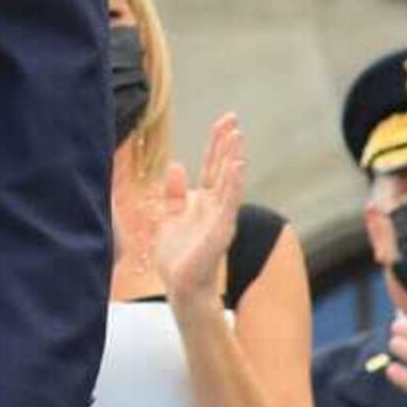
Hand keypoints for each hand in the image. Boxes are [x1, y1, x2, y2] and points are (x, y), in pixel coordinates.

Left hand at [156, 114, 246, 317]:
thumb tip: (177, 165)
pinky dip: (232, 184)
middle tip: (234, 119)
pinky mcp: (220, 230)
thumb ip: (173, 193)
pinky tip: (237, 166)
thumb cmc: (177, 256)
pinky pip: (228, 203)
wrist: (182, 286)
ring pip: (228, 182)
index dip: (217, 143)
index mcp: (203, 201)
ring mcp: (219, 217)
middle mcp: (215, 206)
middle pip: (222, 168)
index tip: (225, 121)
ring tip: (237, 136)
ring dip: (233, 158)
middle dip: (227, 144)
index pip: (212, 166)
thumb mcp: (170, 216)